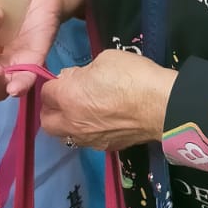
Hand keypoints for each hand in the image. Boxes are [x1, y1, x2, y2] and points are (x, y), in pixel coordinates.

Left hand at [38, 51, 177, 150]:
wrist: (161, 105)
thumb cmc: (133, 76)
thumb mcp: (105, 59)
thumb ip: (83, 71)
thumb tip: (75, 80)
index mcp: (67, 97)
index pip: (46, 92)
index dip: (55, 84)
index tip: (66, 79)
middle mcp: (71, 122)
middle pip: (47, 121)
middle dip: (52, 109)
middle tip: (66, 98)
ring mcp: (88, 139)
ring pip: (65, 135)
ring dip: (68, 123)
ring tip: (85, 111)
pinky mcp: (105, 148)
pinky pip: (87, 140)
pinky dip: (89, 132)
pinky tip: (103, 121)